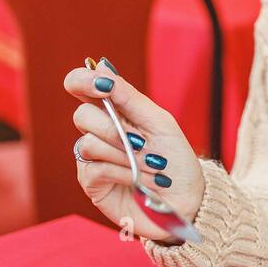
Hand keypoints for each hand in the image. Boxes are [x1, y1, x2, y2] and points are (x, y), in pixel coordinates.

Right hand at [63, 57, 204, 241]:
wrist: (186, 199)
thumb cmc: (175, 158)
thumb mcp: (159, 122)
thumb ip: (129, 97)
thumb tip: (101, 67)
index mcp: (114, 110)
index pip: (81, 86)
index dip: (82, 80)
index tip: (101, 86)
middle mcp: (98, 131)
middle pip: (82, 116)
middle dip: (115, 128)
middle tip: (141, 143)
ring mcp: (92, 158)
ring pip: (88, 143)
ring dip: (125, 154)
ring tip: (151, 165)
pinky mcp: (92, 184)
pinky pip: (95, 169)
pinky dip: (123, 172)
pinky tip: (140, 179)